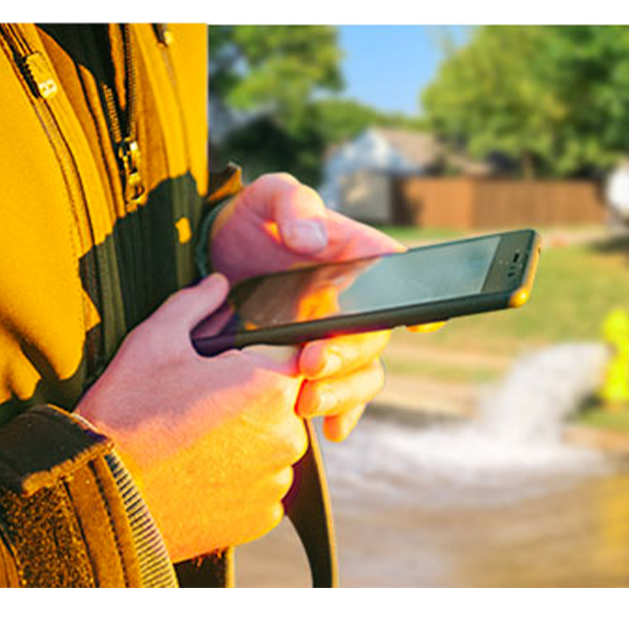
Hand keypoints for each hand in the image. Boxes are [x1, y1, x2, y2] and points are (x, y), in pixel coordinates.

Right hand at [77, 274, 306, 561]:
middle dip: (252, 401)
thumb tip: (219, 284)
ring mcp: (277, 479)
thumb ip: (194, 305)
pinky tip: (199, 476)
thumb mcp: (154, 344)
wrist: (100, 498)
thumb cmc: (125, 415)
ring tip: (195, 445)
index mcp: (270, 385)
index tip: (229, 368)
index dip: (261, 357)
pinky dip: (239, 482)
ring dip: (247, 443)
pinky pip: (262, 488)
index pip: (294, 356)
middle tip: (199, 408)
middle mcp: (287, 433)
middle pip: (285, 404)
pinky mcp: (263, 517)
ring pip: (273, 447)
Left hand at [209, 172, 405, 440]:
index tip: (418, 324)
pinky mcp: (311, 366)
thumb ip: (293, 204)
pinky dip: (341, 415)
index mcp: (358, 257)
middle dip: (347, 356)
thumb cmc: (251, 222)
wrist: (210, 261)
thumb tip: (312, 241)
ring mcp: (335, 338)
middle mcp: (356, 303)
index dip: (419, 302)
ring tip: (307, 401)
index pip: (401, 278)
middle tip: (311, 363)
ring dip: (343, 392)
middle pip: (375, 336)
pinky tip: (329, 429)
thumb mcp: (267, 198)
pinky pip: (342, 396)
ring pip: (363, 373)